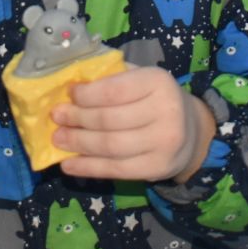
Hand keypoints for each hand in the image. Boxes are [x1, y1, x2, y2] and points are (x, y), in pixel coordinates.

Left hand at [53, 66, 211, 182]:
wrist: (191, 130)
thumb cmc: (154, 99)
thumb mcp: (140, 79)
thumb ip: (111, 78)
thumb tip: (69, 86)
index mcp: (158, 82)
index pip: (114, 90)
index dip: (86, 95)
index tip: (69, 94)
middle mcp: (165, 111)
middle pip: (109, 119)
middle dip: (77, 119)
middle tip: (56, 118)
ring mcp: (163, 143)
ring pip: (110, 146)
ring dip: (78, 143)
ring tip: (58, 139)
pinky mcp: (157, 168)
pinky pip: (116, 169)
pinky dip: (88, 168)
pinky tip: (68, 165)